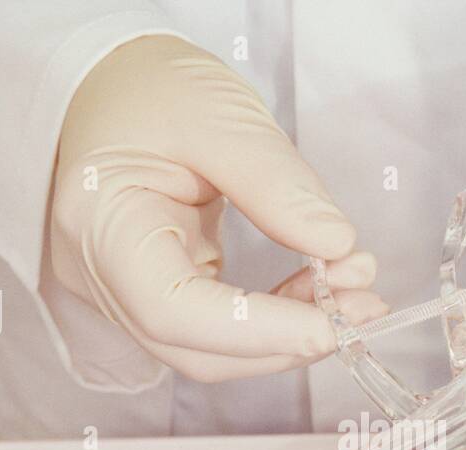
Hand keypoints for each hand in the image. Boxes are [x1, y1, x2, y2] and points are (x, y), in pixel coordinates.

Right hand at [50, 35, 385, 382]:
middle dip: (287, 340)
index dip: (257, 331)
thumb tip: (336, 244)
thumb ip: (275, 182)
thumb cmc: (147, 87)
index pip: (173, 311)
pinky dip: (277, 315)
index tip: (332, 324)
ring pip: (214, 348)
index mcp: (100, 226)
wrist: (110, 84)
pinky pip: (220, 326)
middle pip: (197, 349)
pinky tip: (323, 285)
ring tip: (357, 288)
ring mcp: (129, 292)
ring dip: (291, 331)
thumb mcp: (216, 114)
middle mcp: (103, 276)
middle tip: (365, 307)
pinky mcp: (161, 290)